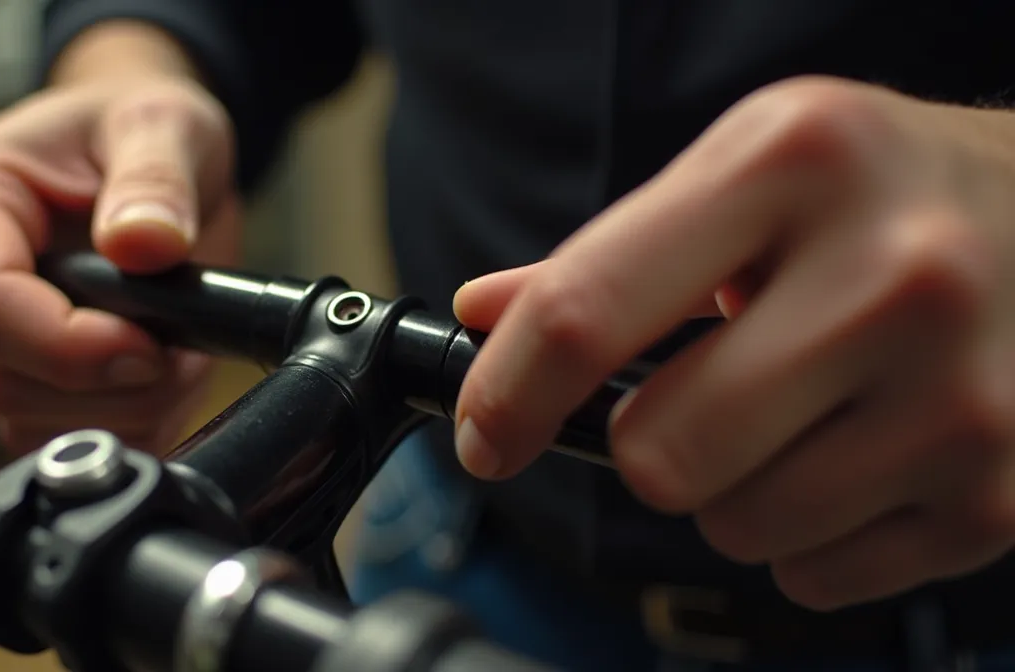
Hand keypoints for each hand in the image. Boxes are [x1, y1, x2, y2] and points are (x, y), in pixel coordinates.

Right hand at [0, 37, 238, 455]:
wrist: (137, 153)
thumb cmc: (133, 127)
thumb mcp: (164, 122)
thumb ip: (156, 178)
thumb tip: (145, 243)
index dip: (70, 346)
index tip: (151, 343)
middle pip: (6, 381)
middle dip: (111, 383)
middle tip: (181, 344)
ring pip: (30, 423)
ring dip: (125, 407)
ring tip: (176, 347)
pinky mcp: (14, 378)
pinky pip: (55, 440)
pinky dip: (125, 424)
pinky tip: (158, 375)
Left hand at [453, 76, 1014, 609]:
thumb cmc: (885, 195)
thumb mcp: (751, 176)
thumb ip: (611, 254)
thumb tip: (487, 317)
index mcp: (795, 163)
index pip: (588, 313)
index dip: (507, 394)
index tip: (486, 436)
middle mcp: (894, 271)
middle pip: (655, 454)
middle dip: (649, 442)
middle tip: (705, 394)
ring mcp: (961, 392)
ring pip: (734, 527)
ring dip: (732, 491)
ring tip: (799, 413)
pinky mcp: (1003, 493)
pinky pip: (816, 574)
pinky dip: (809, 535)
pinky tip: (859, 454)